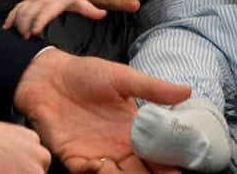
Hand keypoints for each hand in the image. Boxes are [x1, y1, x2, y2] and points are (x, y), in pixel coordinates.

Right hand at [3, 0, 105, 37]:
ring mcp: (33, 0)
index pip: (47, 12)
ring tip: (16, 35)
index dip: (40, 20)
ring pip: (21, 10)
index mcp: (55, 2)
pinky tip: (5, 28)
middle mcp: (42, 0)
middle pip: (30, 12)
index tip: (36, 30)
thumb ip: (91, 9)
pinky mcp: (27, 0)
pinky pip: (16, 8)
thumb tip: (103, 14)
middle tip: (25, 37)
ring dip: (17, 22)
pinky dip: (10, 18)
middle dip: (25, 24)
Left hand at [13, 48, 190, 173]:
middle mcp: (117, 144)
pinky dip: (92, 172)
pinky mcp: (72, 155)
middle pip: (140, 170)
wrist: (49, 76)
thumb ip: (154, 88)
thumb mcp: (124, 77)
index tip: (180, 167)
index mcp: (133, 127)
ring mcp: (95, 152)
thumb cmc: (88, 74)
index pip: (156, 151)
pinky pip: (85, 172)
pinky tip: (98, 166)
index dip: (168, 161)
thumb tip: (187, 91)